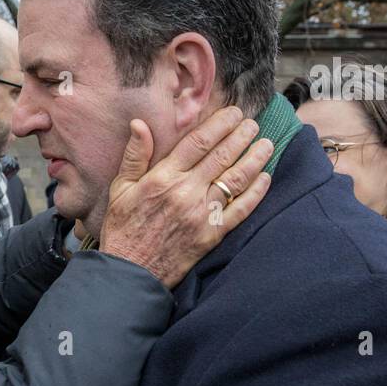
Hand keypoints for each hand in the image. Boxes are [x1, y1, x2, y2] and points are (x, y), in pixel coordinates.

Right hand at [99, 106, 272, 287]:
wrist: (132, 271)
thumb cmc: (123, 228)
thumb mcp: (120, 189)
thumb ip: (135, 155)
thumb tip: (140, 124)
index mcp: (163, 178)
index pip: (199, 142)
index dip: (220, 124)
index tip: (233, 114)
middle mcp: (186, 192)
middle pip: (222, 156)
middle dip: (241, 135)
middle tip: (253, 123)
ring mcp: (202, 214)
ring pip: (236, 179)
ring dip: (254, 158)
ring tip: (265, 144)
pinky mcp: (213, 234)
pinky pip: (241, 209)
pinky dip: (256, 193)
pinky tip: (265, 178)